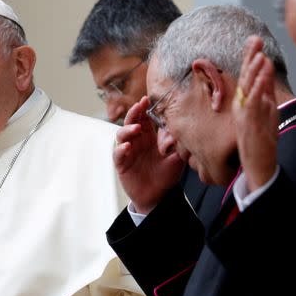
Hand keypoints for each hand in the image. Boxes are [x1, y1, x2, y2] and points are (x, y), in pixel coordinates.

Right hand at [113, 96, 183, 213]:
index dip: (144, 108)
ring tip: (135, 128)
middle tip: (138, 107)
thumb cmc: (167, 175)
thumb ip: (176, 146)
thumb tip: (175, 132)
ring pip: (121, 135)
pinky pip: (118, 154)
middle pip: (131, 122)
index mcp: (150, 137)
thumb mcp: (177, 159)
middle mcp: (137, 141)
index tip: (146, 99)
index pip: (145, 118)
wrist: (159, 196)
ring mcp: (128, 152)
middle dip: (134, 113)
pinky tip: (127, 147)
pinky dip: (121, 149)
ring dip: (127, 129)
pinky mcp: (122, 164)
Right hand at [233, 36, 278, 190]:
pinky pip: (253, 101)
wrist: (258, 165)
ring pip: (248, 87)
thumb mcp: (268, 111)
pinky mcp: (248, 122)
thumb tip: (267, 72)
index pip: (249, 75)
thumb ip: (267, 92)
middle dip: (250, 57)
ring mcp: (244, 113)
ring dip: (254, 69)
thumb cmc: (262, 141)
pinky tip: (263, 74)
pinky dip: (258, 86)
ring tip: (260, 53)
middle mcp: (242, 105)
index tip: (255, 40)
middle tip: (255, 39)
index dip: (251, 57)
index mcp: (247, 101)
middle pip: (246, 77)